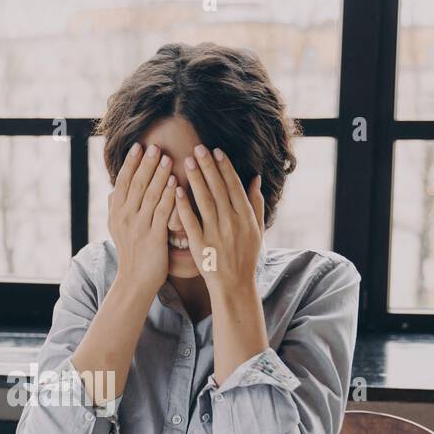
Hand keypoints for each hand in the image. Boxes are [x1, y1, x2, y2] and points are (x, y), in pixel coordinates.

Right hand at [108, 142, 176, 295]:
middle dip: (146, 164)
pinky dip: (168, 196)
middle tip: (155, 146)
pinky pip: (162, 212)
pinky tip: (175, 182)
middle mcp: (125, 218)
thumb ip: (116, 208)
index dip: (131, 163)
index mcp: (116, 213)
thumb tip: (113, 189)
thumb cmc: (131, 252)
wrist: (135, 280)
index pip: (123, 182)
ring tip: (168, 158)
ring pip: (149, 195)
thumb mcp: (117, 229)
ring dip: (159, 175)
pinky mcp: (153, 238)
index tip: (139, 146)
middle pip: (136, 184)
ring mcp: (139, 227)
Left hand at [175, 145, 263, 290]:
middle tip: (198, 148)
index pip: (234, 186)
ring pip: (204, 201)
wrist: (234, 285)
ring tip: (186, 161)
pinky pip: (191, 222)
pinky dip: (184, 205)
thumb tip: (255, 178)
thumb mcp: (256, 230)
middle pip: (218, 189)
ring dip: (196, 179)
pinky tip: (177, 190)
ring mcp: (215, 233)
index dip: (224, 167)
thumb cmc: (245, 256)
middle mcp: (231, 222)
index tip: (215, 150)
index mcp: (245, 217)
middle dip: (208, 166)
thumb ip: (256, 203)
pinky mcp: (200, 245)